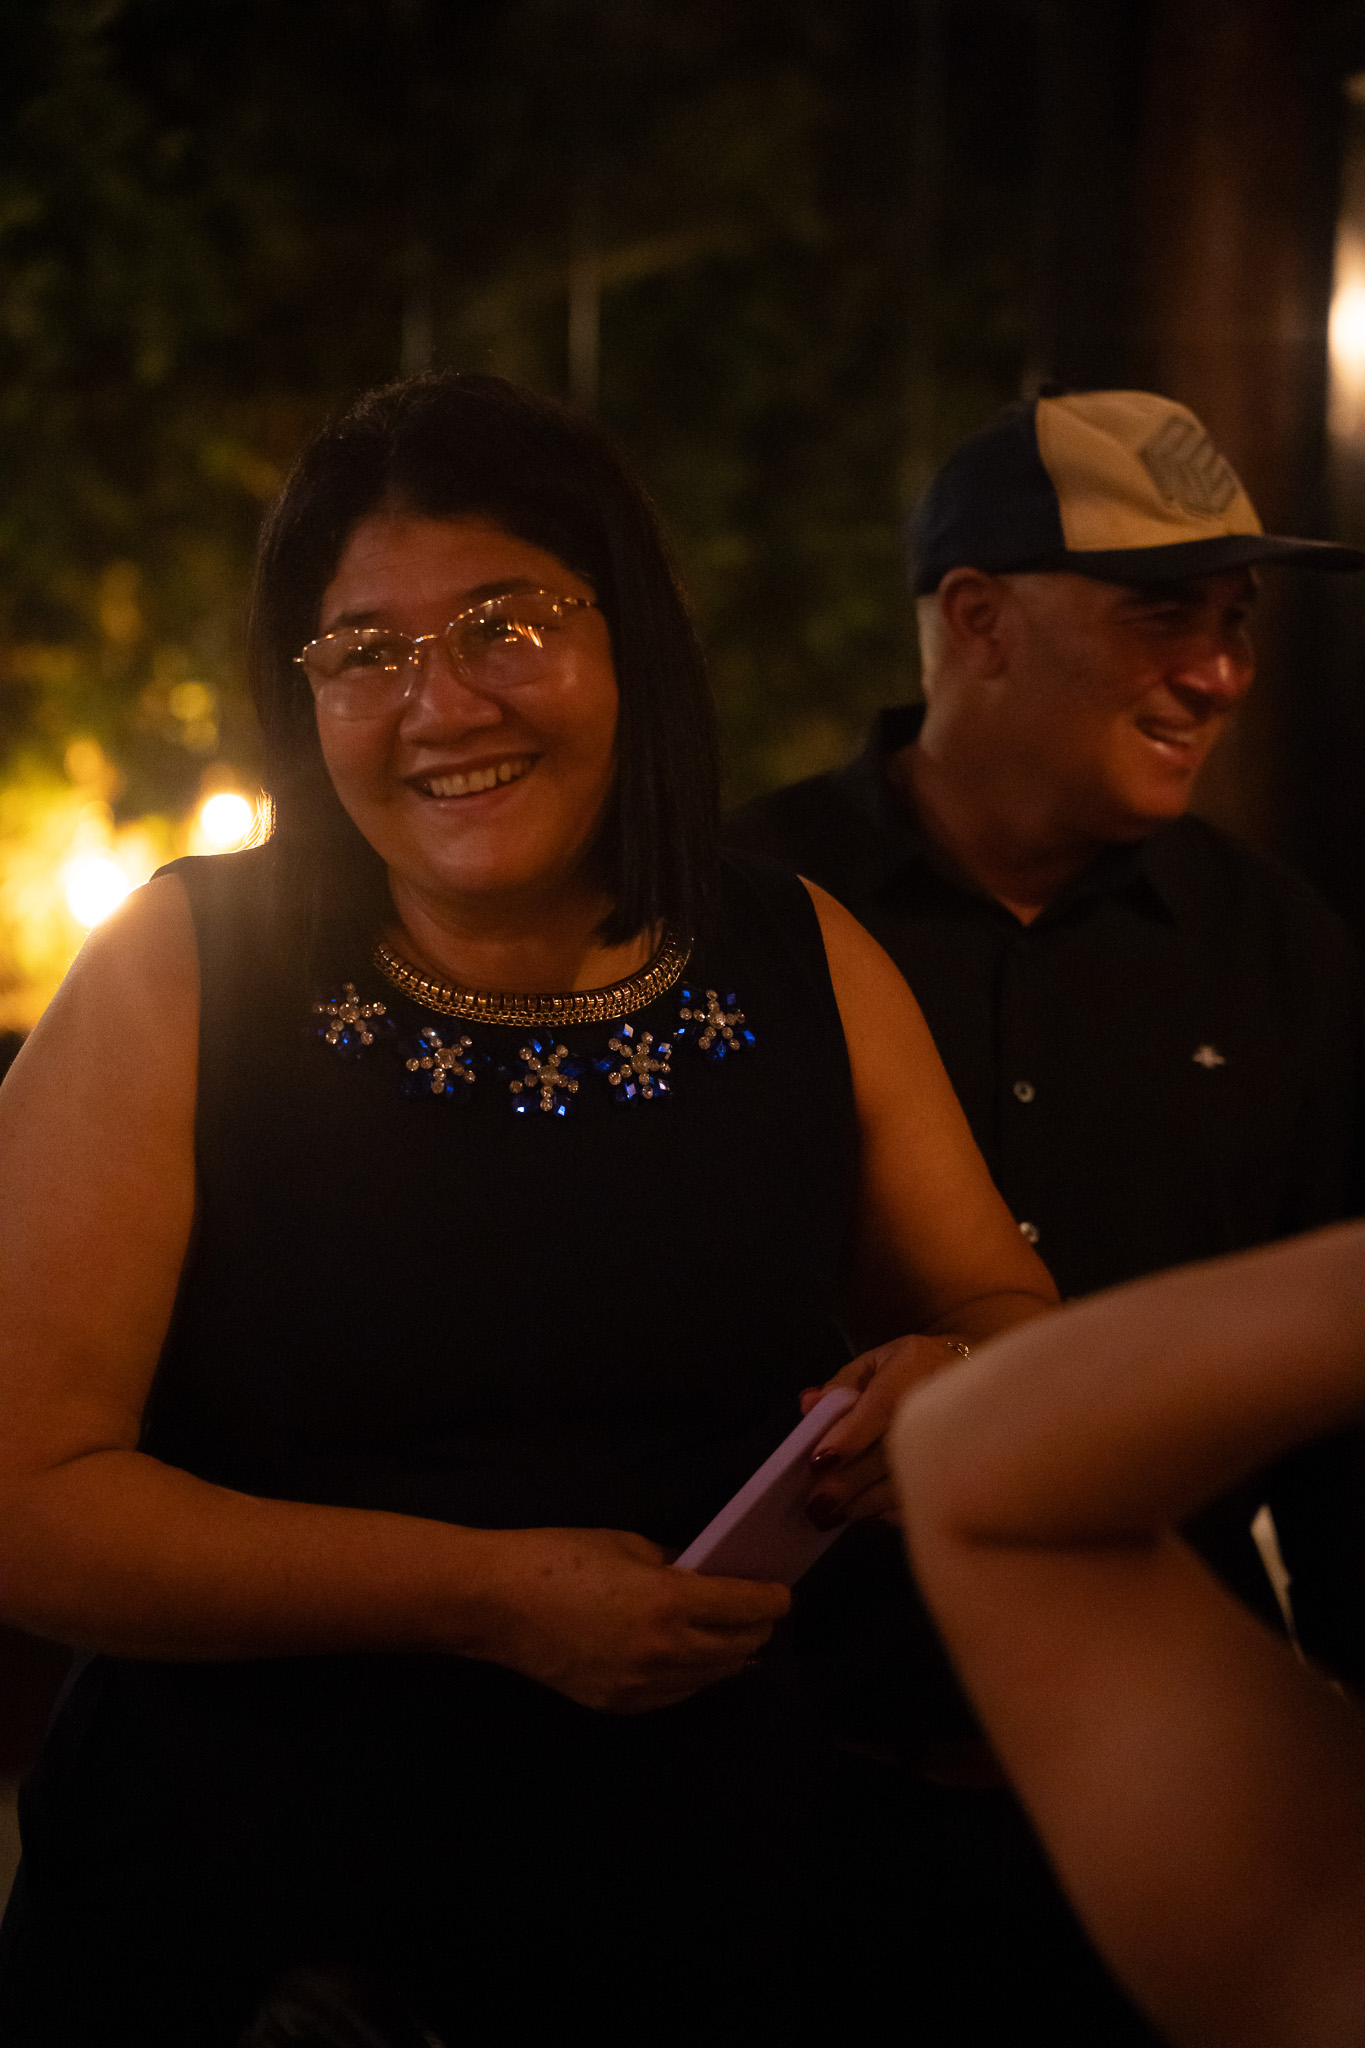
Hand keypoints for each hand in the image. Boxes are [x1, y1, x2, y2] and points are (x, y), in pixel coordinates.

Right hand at [471, 1526, 789, 1714]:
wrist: (496, 1603)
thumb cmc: (559, 1557)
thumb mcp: (628, 1544)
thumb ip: (675, 1564)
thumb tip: (705, 1576)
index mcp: (670, 1602)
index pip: (747, 1608)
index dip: (773, 1599)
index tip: (781, 1592)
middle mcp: (665, 1651)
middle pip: (739, 1647)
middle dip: (758, 1628)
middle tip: (763, 1612)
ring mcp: (642, 1686)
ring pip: (712, 1677)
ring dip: (731, 1656)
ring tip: (738, 1638)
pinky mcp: (619, 1705)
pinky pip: (677, 1694)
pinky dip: (695, 1676)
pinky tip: (694, 1660)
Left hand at [798, 1335, 971, 1529]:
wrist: (980, 1373)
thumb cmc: (918, 1366)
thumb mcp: (879, 1360)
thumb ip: (841, 1383)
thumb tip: (808, 1404)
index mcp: (908, 1377)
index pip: (877, 1410)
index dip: (847, 1439)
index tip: (818, 1462)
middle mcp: (931, 1412)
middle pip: (887, 1455)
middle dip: (848, 1483)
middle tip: (815, 1505)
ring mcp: (949, 1445)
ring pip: (903, 1483)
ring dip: (865, 1505)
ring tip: (832, 1516)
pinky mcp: (958, 1471)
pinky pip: (924, 1497)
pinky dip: (894, 1511)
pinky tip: (871, 1515)